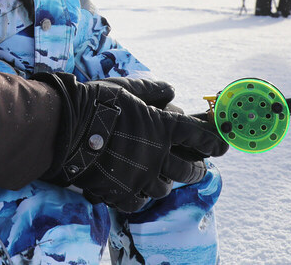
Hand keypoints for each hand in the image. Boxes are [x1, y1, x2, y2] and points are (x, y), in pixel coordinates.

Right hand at [35, 73, 227, 212]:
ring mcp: (140, 177)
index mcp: (162, 128)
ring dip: (166, 183)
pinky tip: (137, 192)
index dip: (213, 141)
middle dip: (197, 170)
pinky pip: (139, 203)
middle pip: (188, 170)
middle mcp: (157, 156)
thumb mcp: (128, 88)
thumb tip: (171, 91)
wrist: (68, 128)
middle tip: (198, 169)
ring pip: (164, 188)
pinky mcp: (122, 193)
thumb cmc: (98, 103)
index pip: (197, 136)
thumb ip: (152, 90)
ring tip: (163, 179)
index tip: (222, 146)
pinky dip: (141, 198)